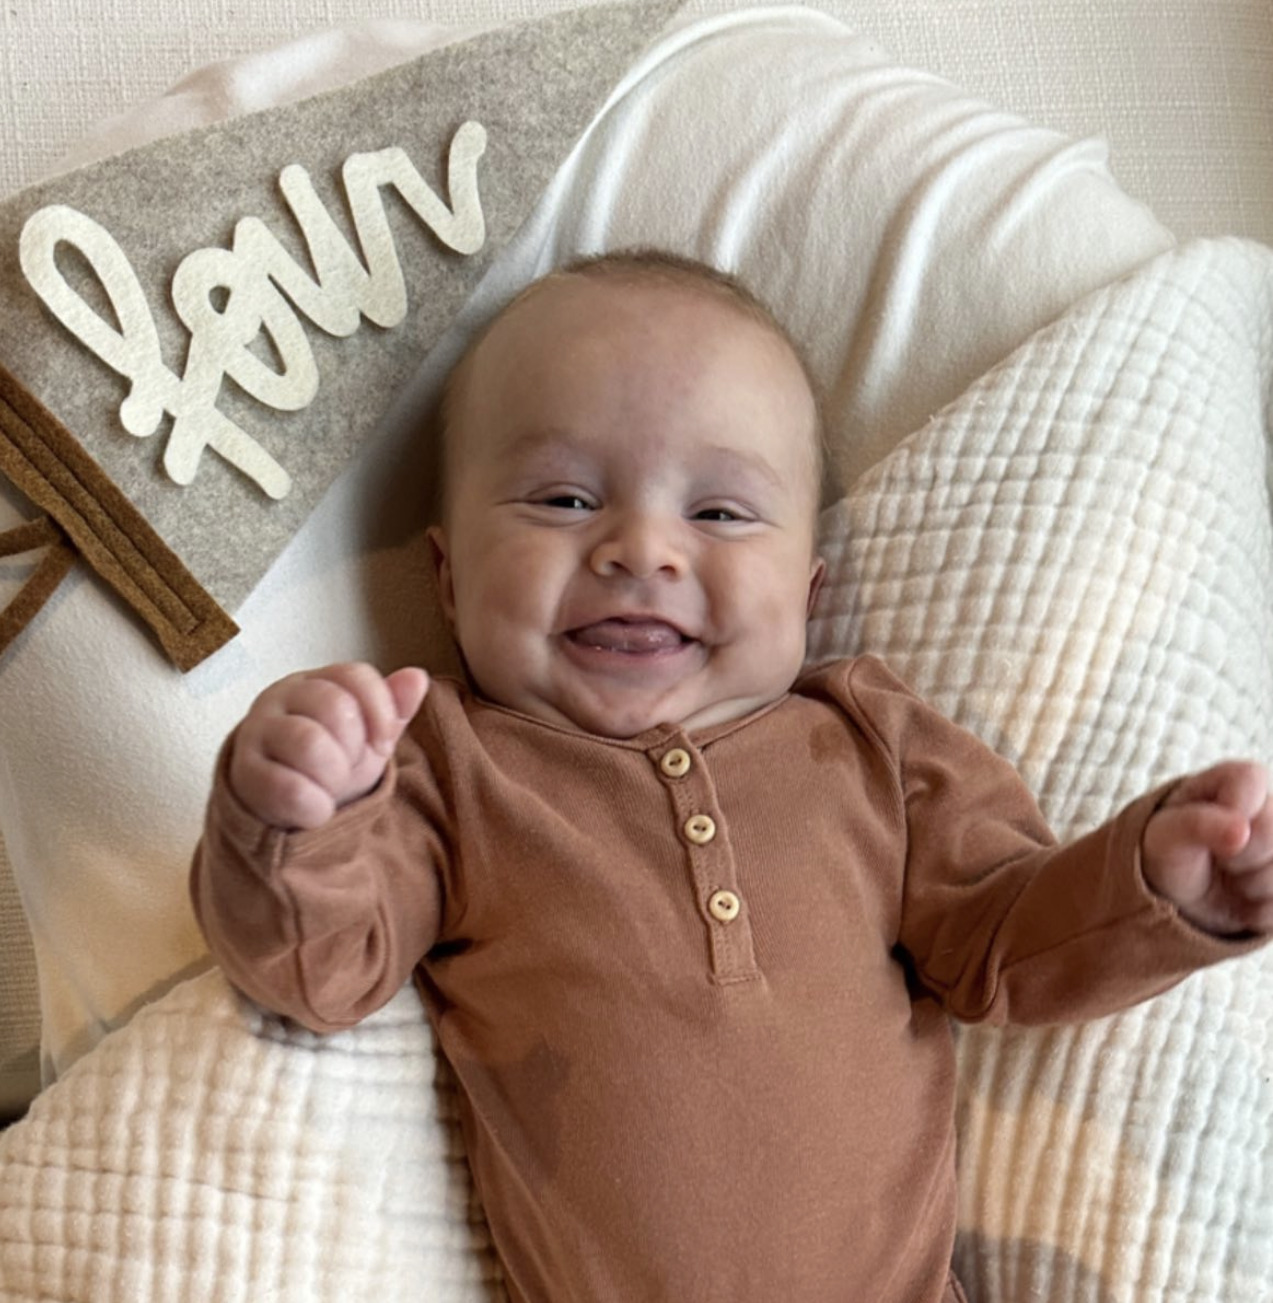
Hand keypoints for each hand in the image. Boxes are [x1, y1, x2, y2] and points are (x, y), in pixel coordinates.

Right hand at [228, 662, 429, 829]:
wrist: (283, 806)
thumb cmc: (330, 761)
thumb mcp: (367, 735)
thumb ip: (392, 707)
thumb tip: (417, 678)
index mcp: (314, 681)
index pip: (356, 675)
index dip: (381, 712)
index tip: (384, 745)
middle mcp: (279, 697)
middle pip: (335, 706)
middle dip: (354, 747)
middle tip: (346, 767)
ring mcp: (257, 732)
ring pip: (310, 743)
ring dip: (333, 776)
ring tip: (329, 787)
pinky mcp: (243, 773)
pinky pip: (289, 787)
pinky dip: (315, 806)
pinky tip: (316, 810)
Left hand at [1142, 761, 1272, 936]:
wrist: (1179, 896)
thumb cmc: (1169, 851)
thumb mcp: (1166, 835)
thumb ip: (1196, 824)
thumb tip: (1241, 830)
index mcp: (1236, 781)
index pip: (1252, 779)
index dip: (1232, 809)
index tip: (1212, 828)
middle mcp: (1272, 809)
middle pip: (1272, 832)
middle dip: (1238, 855)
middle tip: (1216, 858)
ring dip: (1250, 886)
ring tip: (1228, 877)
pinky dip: (1260, 912)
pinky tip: (1244, 901)